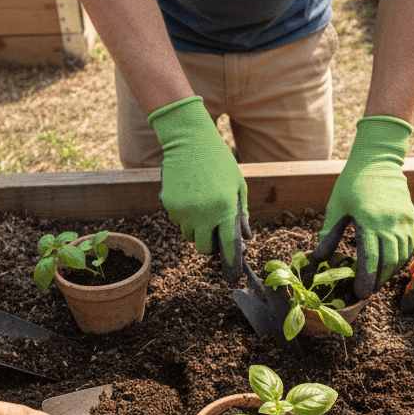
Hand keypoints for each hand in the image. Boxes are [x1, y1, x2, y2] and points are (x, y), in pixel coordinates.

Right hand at [148, 96, 251, 282]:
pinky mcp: (169, 205)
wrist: (189, 141)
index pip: (228, 244)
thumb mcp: (238, 185)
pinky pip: (178, 221)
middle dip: (209, 245)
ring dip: (196, 228)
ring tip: (201, 206)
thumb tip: (244, 236)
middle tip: (213, 233)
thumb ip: (241, 212)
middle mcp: (203, 213)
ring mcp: (184, 210)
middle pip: (203, 247)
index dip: (231, 262)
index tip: (233, 274)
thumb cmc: (219, 162)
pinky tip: (189, 196)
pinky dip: (184, 216)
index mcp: (224, 208)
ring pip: (189, 235)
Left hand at [313, 116, 413, 297]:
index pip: (370, 259)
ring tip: (377, 280)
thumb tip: (317, 257)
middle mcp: (389, 222)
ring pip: (401, 256)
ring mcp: (403, 220)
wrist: (377, 160)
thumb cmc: (352, 182)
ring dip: (390, 272)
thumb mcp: (336, 206)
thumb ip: (328, 233)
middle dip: (378, 281)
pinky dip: (401, 259)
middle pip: (388, 262)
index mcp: (368, 220)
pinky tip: (390, 264)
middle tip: (367, 290)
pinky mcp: (411, 217)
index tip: (360, 292)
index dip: (366, 280)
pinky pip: (410, 245)